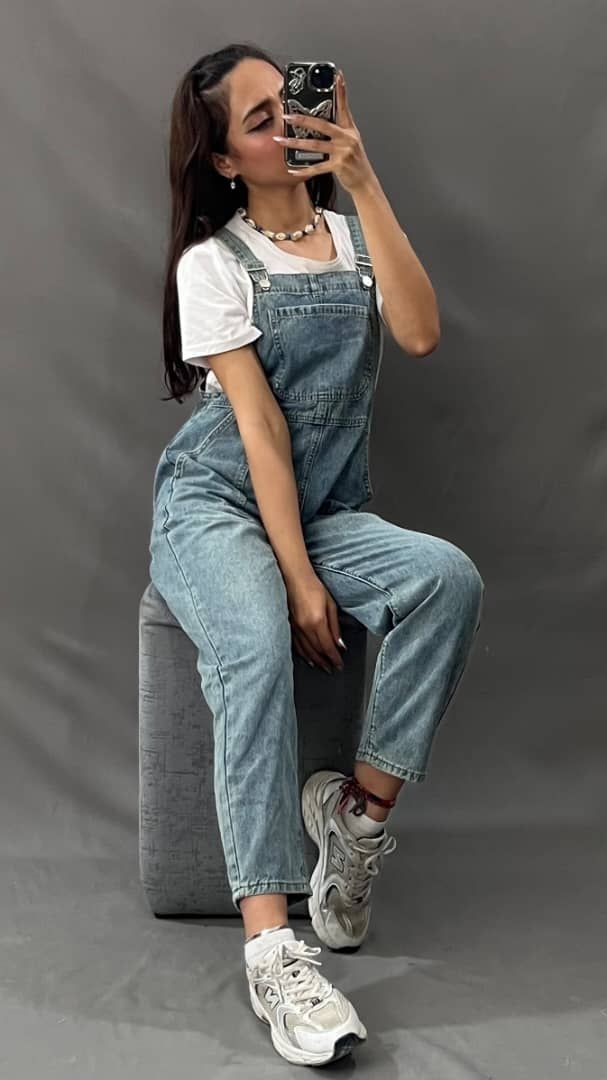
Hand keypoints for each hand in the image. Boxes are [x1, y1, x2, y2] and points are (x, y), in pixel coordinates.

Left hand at [274, 70, 375, 194]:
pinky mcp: (339, 166)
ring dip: (295, 143)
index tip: (337, 77)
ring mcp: (343, 152)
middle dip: (303, 120)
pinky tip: (293, 170)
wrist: (364, 181)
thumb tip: (320, 122)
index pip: (344, 106)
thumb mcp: (351, 141)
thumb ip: (338, 130)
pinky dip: (304, 170)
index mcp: (349, 130)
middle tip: (287, 116)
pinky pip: (317, 167)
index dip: (341, 91)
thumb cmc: (355, 161)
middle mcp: (347, 138)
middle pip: (322, 125)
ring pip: (315, 145)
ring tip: (281, 141)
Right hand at [285, 572, 345, 673]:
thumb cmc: (314, 587)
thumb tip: (340, 644)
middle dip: (325, 662)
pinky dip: (303, 654)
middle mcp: (304, 628)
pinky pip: (296, 645)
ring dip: (315, 660)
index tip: (339, 665)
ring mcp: (294, 628)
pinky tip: (308, 658)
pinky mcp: (289, 626)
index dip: (334, 658)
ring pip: (305, 650)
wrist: (294, 578)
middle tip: (332, 669)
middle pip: (316, 651)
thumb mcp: (331, 605)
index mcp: (317, 622)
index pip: (328, 646)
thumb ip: (335, 627)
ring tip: (322, 667)